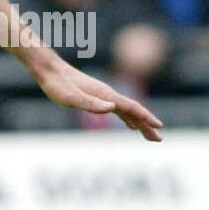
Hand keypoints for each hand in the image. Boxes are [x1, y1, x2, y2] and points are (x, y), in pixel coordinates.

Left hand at [32, 55, 163, 141]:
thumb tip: (112, 108)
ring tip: (150, 134)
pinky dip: (127, 118)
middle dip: (147, 125)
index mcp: (105, 95)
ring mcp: (103, 95)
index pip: (131, 108)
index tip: (159, 127)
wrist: (49, 70)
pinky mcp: (96, 96)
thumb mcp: (70, 98)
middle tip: (159, 139)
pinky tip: (130, 124)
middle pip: (133, 111)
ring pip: (127, 111)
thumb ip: (90, 103)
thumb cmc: (57, 85)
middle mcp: (108, 95)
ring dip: (140, 123)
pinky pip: (118, 109)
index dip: (146, 118)